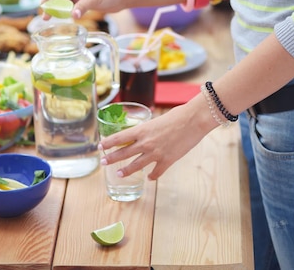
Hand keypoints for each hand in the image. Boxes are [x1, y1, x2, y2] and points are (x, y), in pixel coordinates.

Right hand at [41, 0, 124, 17]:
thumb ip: (81, 7)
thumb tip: (73, 16)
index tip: (41, 5)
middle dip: (52, 5)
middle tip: (44, 16)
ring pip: (64, 1)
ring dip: (58, 10)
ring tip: (49, 19)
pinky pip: (71, 6)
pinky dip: (66, 12)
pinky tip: (61, 18)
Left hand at [99, 96, 214, 179]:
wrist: (193, 120)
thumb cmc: (177, 115)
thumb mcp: (157, 120)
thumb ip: (148, 130)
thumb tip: (144, 135)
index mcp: (142, 130)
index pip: (119, 137)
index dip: (108, 143)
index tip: (100, 146)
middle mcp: (146, 143)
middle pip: (124, 153)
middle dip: (112, 158)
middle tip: (103, 162)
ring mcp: (156, 154)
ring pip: (136, 165)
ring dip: (126, 170)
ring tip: (119, 174)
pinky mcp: (167, 161)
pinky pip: (156, 172)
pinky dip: (152, 175)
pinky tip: (149, 177)